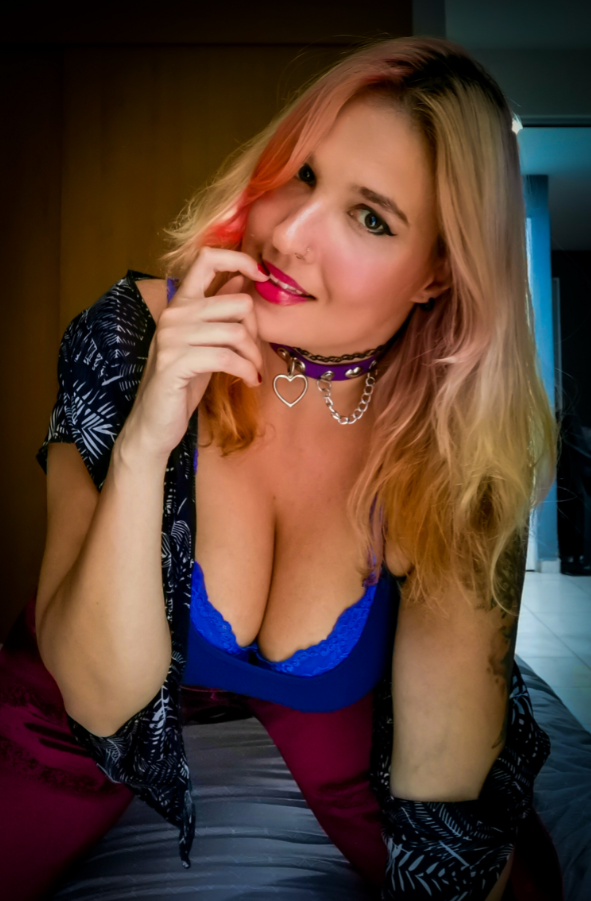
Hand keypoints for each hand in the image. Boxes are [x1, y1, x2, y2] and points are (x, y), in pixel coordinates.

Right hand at [122, 247, 268, 461]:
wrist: (154, 422)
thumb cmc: (182, 382)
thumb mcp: (204, 341)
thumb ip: (218, 311)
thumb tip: (241, 278)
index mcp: (180, 303)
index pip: (207, 258)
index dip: (239, 260)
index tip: (261, 276)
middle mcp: (174, 314)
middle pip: (237, 303)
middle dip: (256, 331)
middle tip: (254, 354)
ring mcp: (172, 337)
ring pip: (236, 332)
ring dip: (253, 356)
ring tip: (252, 371)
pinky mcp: (175, 362)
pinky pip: (226, 357)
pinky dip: (245, 370)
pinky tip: (248, 381)